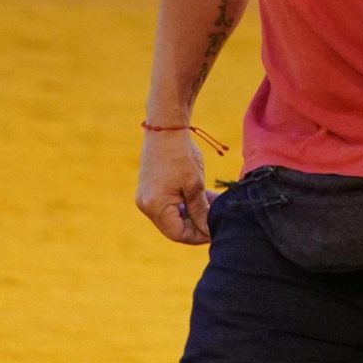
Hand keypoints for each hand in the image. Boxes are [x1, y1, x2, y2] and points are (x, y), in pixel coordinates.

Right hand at [136, 126, 212, 244]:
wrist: (165, 127)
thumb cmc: (180, 154)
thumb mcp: (195, 184)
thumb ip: (200, 210)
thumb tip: (208, 229)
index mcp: (155, 207)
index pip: (177, 234)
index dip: (197, 235)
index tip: (215, 230)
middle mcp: (146, 206)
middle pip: (173, 226)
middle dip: (196, 224)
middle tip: (216, 218)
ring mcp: (146, 197)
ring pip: (172, 215)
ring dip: (192, 213)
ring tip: (213, 205)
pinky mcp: (149, 189)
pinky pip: (167, 204)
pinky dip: (183, 203)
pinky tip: (202, 197)